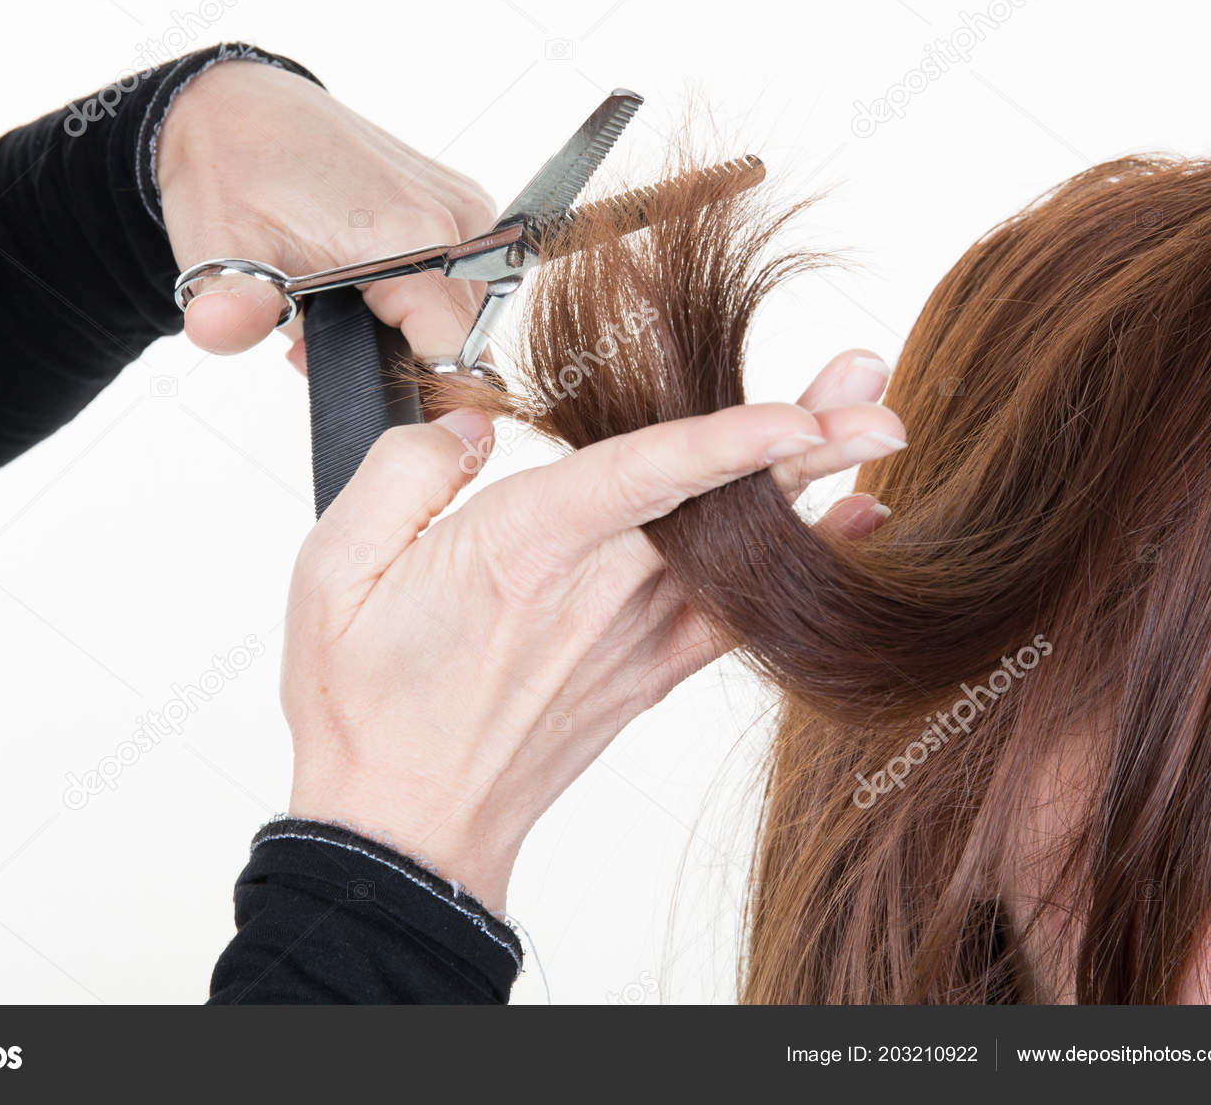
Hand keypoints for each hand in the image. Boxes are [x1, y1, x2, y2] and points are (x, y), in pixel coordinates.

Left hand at [156, 60, 496, 371]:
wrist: (237, 106)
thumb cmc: (230, 172)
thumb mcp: (217, 248)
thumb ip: (230, 307)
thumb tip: (220, 330)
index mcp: (415, 237)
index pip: (456, 361)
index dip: (412, 396)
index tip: (355, 389)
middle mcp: (458, 221)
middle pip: (461, 344)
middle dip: (397, 363)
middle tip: (320, 338)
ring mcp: (466, 209)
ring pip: (462, 317)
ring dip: (405, 332)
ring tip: (333, 308)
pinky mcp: (461, 204)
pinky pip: (457, 281)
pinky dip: (414, 298)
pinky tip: (359, 285)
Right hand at [280, 350, 903, 910]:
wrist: (403, 827)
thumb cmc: (365, 704)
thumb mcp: (334, 569)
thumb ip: (405, 469)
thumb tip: (471, 427)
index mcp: (524, 550)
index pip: (643, 476)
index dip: (729, 439)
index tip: (804, 411)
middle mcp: (599, 592)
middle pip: (719, 502)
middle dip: (807, 435)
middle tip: (872, 382)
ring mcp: (633, 638)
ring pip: (742, 550)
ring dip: (815, 485)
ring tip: (876, 426)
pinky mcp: (647, 673)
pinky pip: (743, 616)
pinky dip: (801, 569)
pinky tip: (850, 528)